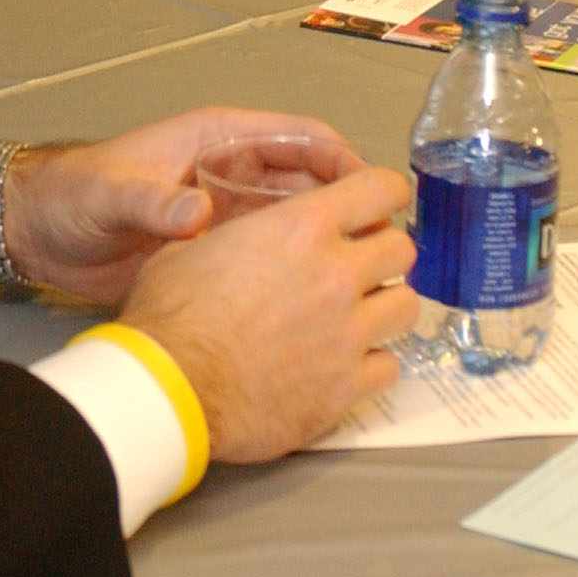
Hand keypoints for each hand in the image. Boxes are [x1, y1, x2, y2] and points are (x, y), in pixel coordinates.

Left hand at [0, 107, 366, 303]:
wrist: (38, 234)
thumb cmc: (73, 193)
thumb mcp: (113, 192)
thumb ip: (154, 200)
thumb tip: (197, 213)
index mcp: (216, 140)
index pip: (299, 138)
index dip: (342, 159)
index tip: (375, 192)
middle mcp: (231, 173)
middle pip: (311, 182)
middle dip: (350, 208)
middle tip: (383, 244)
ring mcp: (227, 213)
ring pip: (297, 223)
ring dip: (329, 243)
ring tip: (364, 277)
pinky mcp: (216, 253)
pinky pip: (269, 258)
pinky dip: (296, 273)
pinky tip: (316, 303)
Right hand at [117, 167, 418, 462]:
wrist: (170, 388)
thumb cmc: (170, 318)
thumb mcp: (192, 248)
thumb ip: (238, 237)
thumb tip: (239, 241)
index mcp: (302, 228)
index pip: (379, 188)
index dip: (385, 193)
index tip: (382, 203)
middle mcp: (336, 275)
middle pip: (403, 249)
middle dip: (385, 254)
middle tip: (363, 266)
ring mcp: (348, 334)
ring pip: (407, 308)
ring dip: (385, 308)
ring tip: (361, 316)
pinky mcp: (347, 387)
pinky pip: (389, 368)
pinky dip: (372, 364)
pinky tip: (345, 365)